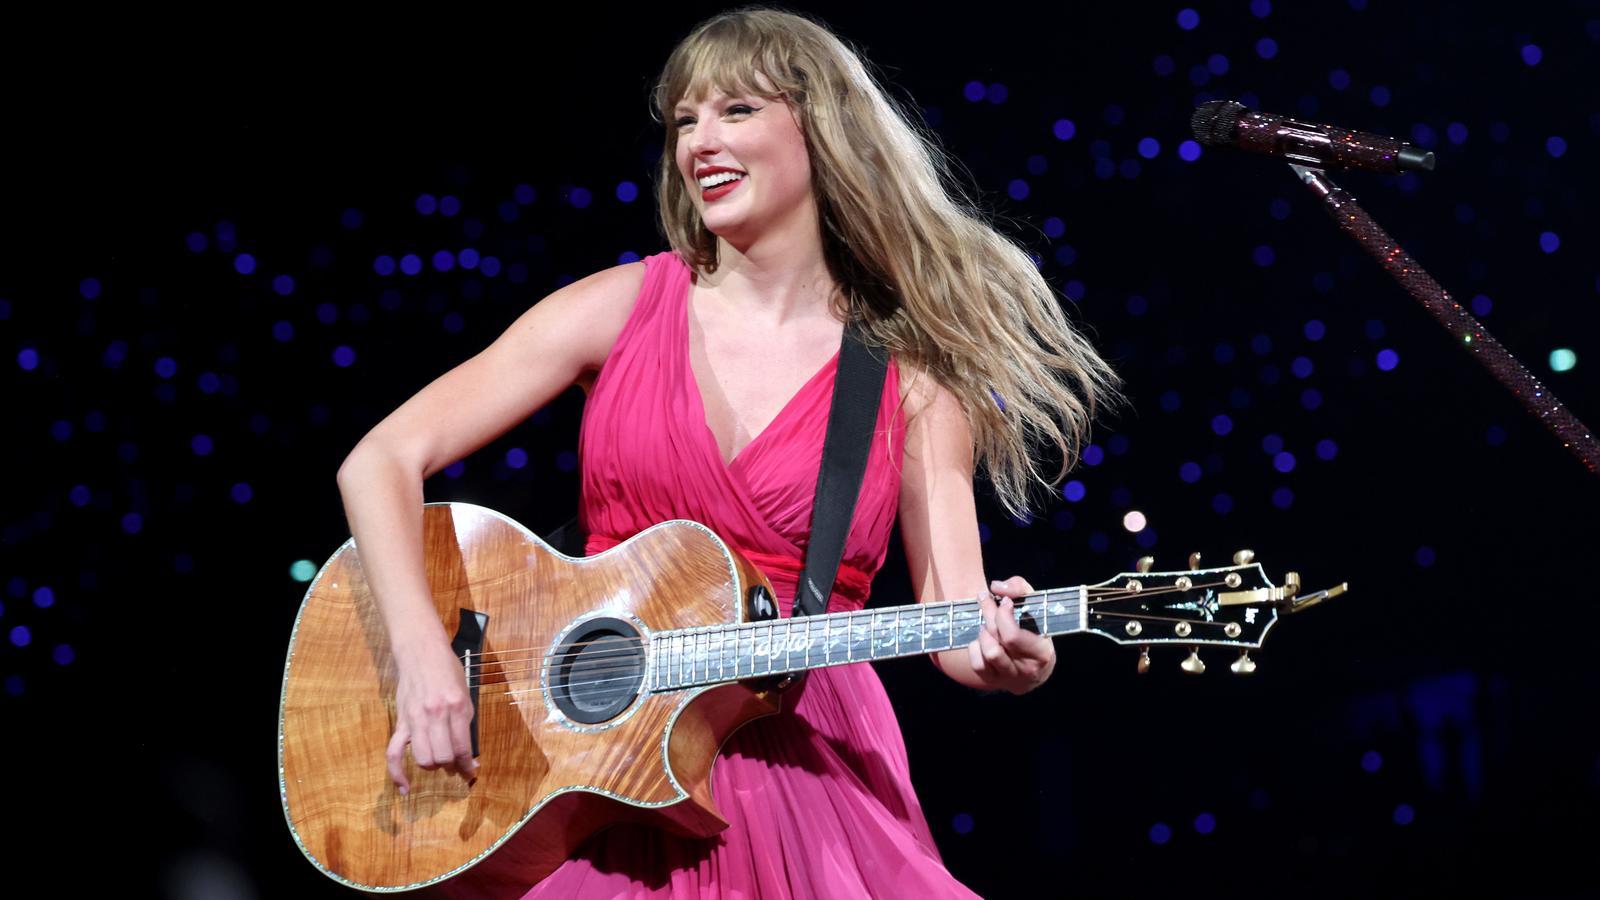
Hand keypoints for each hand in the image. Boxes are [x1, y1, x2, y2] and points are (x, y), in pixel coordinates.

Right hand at [387, 636, 478, 794]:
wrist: (421, 653)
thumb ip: (465, 722)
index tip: (471, 771)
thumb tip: (468, 752)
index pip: (462, 747)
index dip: (468, 765)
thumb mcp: (465, 694)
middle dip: (451, 766)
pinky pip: (394, 753)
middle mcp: (435, 715)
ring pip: (423, 758)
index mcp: (456, 707)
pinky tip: (405, 787)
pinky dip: (397, 773)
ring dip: (433, 766)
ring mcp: (415, 719)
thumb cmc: (447, 671)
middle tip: (455, 764)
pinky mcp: (401, 721)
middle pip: (443, 757)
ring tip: (438, 762)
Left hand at [967, 576, 1055, 694]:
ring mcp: (1008, 678)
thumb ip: (1020, 589)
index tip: (1004, 601)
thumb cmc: (1036, 631)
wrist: (1036, 668)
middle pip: (996, 640)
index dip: (1003, 615)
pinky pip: (977, 664)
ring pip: (987, 654)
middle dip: (988, 613)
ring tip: (987, 623)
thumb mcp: (1036, 606)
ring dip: (983, 633)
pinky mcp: (993, 682)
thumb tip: (996, 587)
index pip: (1012, 636)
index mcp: (1041, 653)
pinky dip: (976, 648)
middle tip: (985, 598)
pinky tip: (982, 639)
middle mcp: (1025, 669)